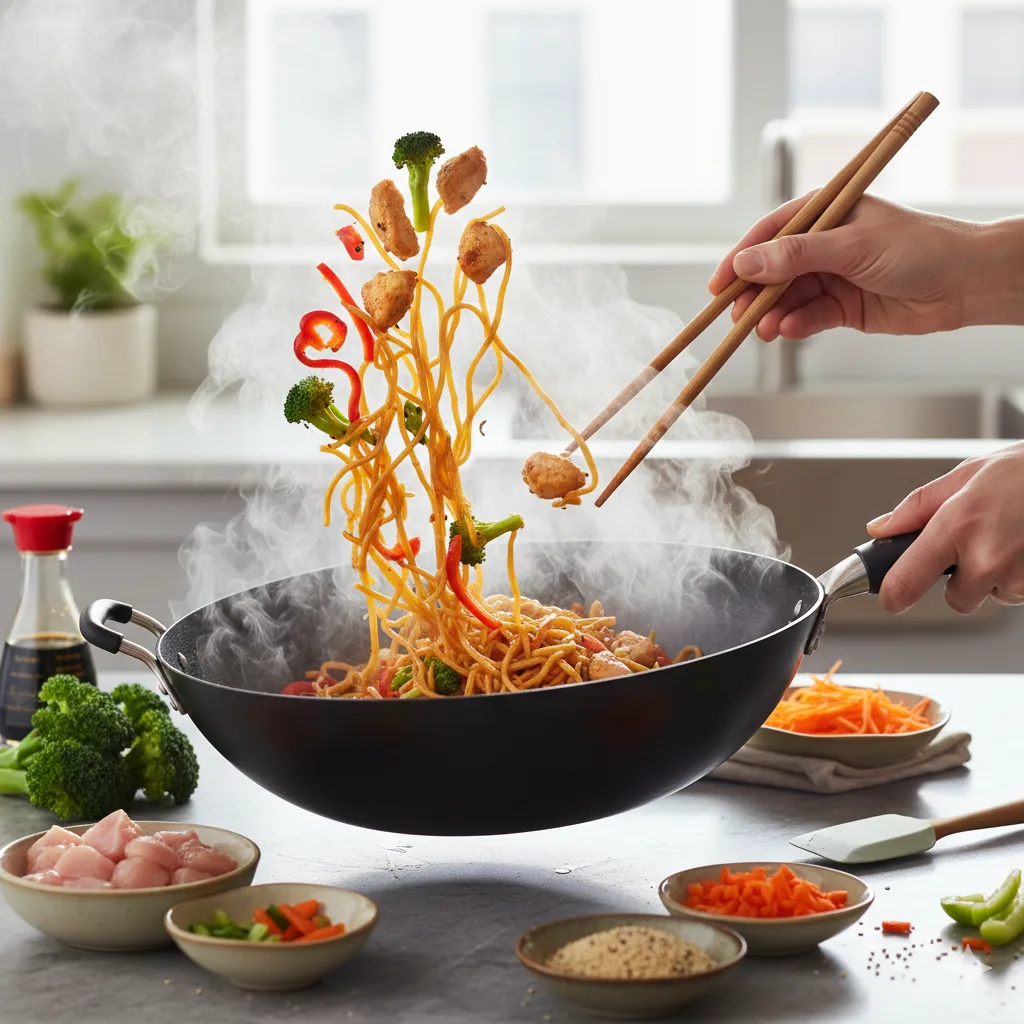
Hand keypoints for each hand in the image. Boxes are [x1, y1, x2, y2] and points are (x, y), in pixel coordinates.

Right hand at [708, 194, 1017, 341]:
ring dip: (772, 314)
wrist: (965, 283)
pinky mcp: (843, 307)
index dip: (741, 258)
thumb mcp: (850, 247)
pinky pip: (808, 317)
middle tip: (738, 315)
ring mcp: (832, 277)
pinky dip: (796, 325)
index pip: (771, 233)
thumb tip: (747, 262)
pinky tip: (789, 331)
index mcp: (825, 214)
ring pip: (787, 298)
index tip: (719, 284)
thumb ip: (795, 256)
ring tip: (765, 329)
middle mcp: (824, 245)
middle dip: (754, 294)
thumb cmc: (919, 248)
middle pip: (773, 270)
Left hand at [867, 442, 1023, 613]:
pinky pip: (1020, 592)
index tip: (890, 597)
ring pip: (992, 595)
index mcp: (955, 528)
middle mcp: (986, 559)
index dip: (892, 595)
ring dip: (996, 576)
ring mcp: (1018, 577)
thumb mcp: (965, 476)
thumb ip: (916, 508)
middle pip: (956, 599)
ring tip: (1012, 536)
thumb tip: (881, 530)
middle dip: (961, 579)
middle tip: (979, 543)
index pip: (905, 582)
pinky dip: (1021, 575)